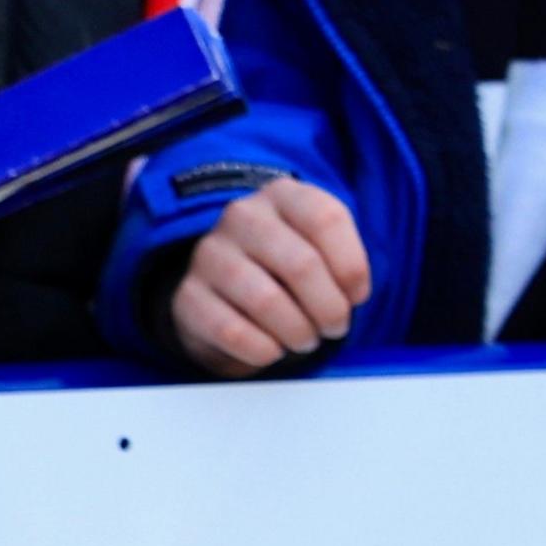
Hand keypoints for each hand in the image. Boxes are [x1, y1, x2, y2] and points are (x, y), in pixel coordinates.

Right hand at [169, 178, 373, 378]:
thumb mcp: (318, 245)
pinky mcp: (188, 297)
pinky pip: (233, 332)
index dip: (351, 266)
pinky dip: (264, 350)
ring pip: (267, 302)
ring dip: (298, 332)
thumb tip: (351, 294)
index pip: (326, 219)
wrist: (224, 288)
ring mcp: (210, 254)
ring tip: (306, 340)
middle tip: (335, 328)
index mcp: (283, 195)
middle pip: (301, 265)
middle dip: (330, 308)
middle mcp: (242, 216)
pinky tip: (273, 350)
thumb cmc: (286, 265)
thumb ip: (343, 259)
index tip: (357, 296)